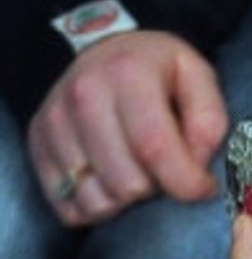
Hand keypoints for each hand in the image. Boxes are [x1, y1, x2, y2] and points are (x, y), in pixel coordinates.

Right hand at [27, 31, 227, 225]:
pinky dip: (96, 206)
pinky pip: (68, 207)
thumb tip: (197, 168)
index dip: (186, 182)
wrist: (102, 51)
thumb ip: (208, 122)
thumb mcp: (197, 77)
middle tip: (165, 170)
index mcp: (129, 75)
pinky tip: (112, 181)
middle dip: (157, 189)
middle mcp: (83, 97)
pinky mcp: (37, 145)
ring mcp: (54, 123)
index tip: (203, 189)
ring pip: (96, 201)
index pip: (156, 148)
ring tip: (139, 173)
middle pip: (127, 183)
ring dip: (126, 201)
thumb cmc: (157, 70)